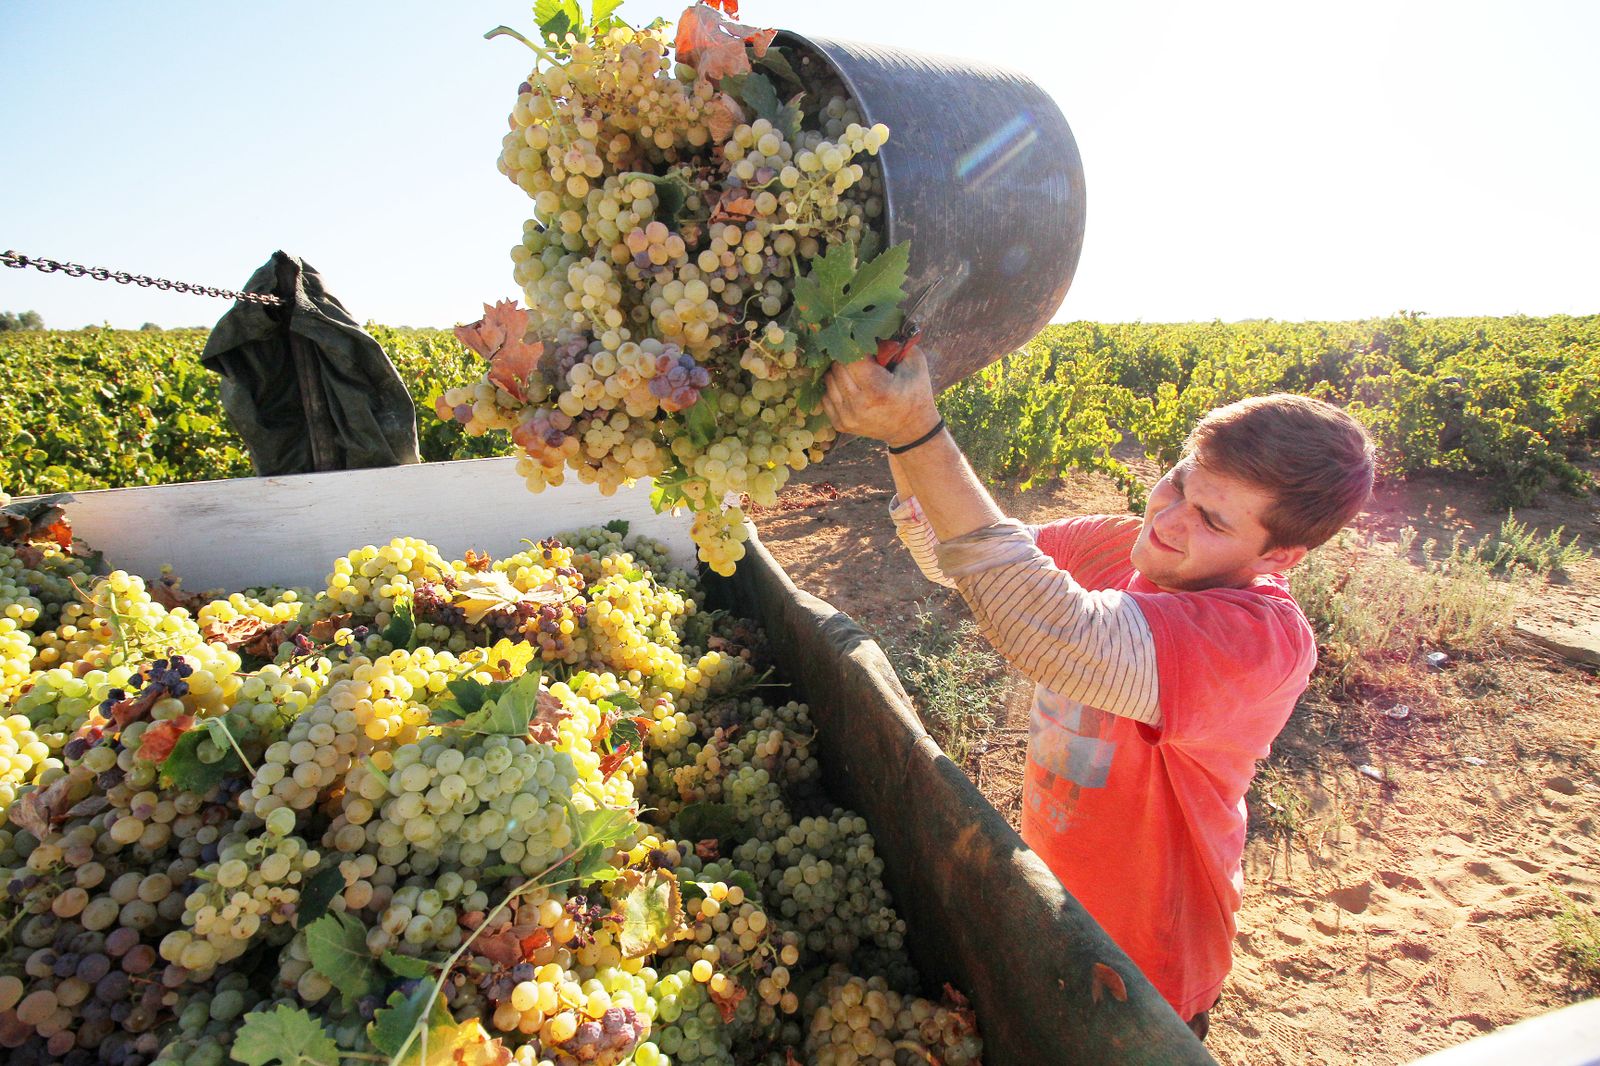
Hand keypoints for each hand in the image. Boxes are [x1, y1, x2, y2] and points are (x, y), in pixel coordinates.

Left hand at [822, 346, 941, 447]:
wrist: (911, 429)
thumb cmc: (915, 391)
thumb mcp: (915, 362)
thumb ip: (897, 341)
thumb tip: (874, 325)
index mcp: (878, 390)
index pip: (851, 358)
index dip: (856, 347)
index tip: (863, 344)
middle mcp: (859, 406)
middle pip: (837, 368)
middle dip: (846, 358)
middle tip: (859, 356)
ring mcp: (847, 417)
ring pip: (828, 381)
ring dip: (839, 372)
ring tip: (856, 372)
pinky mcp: (840, 424)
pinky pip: (826, 396)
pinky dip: (835, 388)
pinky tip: (851, 386)